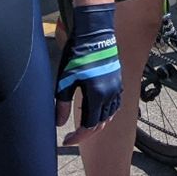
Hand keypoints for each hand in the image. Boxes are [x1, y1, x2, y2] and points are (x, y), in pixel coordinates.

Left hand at [54, 0, 121, 144]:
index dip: (78, 137)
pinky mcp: (118, 80)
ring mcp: (116, 87)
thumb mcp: (64, 81)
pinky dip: (107, 113)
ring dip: (98, 124)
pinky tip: (98, 111)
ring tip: (84, 126)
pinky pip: (115, 104)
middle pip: (101, 123)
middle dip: (86, 133)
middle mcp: (110, 94)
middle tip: (72, 136)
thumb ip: (61, 105)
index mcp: (97, 96)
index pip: (90, 127)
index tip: (66, 140)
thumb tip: (59, 123)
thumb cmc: (78, 55)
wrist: (95, 34)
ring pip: (110, 115)